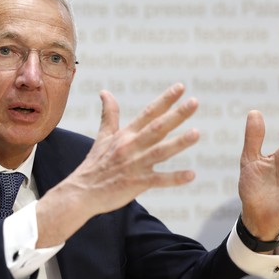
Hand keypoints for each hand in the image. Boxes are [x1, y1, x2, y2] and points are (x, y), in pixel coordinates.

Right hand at [36, 83, 199, 246]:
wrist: (82, 192)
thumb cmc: (95, 164)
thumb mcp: (102, 136)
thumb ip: (109, 114)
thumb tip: (105, 92)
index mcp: (125, 135)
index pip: (148, 113)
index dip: (164, 100)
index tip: (181, 87)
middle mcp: (131, 147)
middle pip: (157, 128)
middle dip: (176, 115)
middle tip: (194, 102)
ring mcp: (134, 165)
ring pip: (159, 152)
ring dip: (178, 143)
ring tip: (196, 133)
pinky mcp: (136, 183)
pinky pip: (158, 180)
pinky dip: (174, 178)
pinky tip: (191, 175)